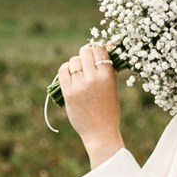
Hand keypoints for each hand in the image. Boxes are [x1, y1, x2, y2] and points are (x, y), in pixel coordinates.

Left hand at [58, 40, 122, 165]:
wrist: (100, 132)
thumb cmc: (109, 110)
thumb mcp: (113, 87)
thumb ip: (108, 68)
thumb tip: (107, 44)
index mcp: (108, 77)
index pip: (99, 50)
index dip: (97, 49)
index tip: (96, 53)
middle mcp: (93, 79)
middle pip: (85, 52)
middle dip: (86, 54)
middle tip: (86, 61)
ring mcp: (79, 86)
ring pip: (73, 61)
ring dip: (76, 63)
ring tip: (79, 71)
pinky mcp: (68, 93)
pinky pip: (62, 71)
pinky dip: (65, 69)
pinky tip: (70, 74)